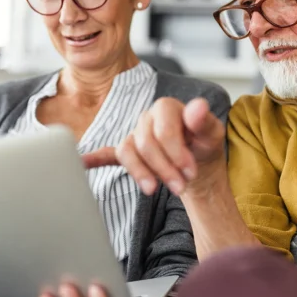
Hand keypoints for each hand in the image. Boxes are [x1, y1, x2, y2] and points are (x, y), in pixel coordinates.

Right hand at [83, 97, 225, 197]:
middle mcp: (147, 119)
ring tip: (154, 190)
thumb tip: (198, 106)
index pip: (163, 129)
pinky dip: (94, 159)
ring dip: (140, 173)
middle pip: (145, 143)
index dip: (176, 152)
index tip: (190, 172)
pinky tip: (84, 163)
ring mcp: (135, 135)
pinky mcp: (128, 152)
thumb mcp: (213, 134)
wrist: (198, 163)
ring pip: (127, 152)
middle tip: (180, 187)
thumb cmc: (204, 145)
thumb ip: (205, 121)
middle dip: (163, 168)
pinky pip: (107, 154)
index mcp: (166, 108)